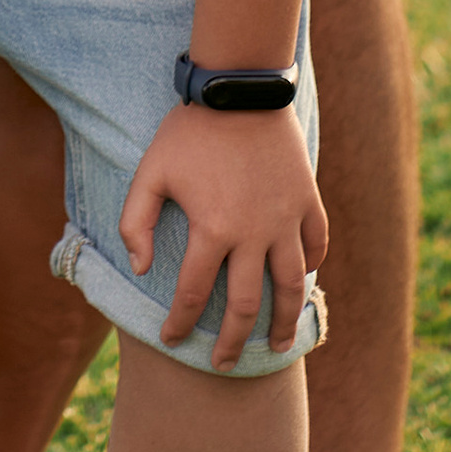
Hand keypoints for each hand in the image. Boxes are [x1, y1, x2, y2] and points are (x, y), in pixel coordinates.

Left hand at [120, 103, 324, 368]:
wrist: (240, 87)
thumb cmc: (190, 129)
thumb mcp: (150, 170)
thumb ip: (135, 221)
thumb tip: (140, 268)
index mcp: (212, 230)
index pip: (192, 294)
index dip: (179, 323)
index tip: (171, 341)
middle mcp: (253, 234)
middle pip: (245, 305)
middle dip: (233, 343)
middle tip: (224, 365)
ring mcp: (285, 219)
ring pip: (289, 286)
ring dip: (283, 321)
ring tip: (280, 345)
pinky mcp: (306, 200)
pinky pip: (315, 244)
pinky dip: (311, 267)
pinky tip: (303, 281)